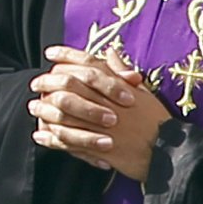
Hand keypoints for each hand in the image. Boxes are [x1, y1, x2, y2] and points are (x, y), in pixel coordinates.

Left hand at [29, 46, 166, 182]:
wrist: (169, 151)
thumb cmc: (158, 121)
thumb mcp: (144, 92)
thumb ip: (123, 72)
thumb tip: (111, 52)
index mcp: (119, 86)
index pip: (89, 63)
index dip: (67, 56)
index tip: (50, 53)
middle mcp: (107, 102)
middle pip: (70, 85)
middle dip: (49, 82)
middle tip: (36, 82)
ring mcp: (101, 124)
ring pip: (65, 113)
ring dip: (46, 110)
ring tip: (34, 108)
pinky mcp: (98, 146)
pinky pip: (69, 141)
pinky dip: (52, 138)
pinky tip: (41, 135)